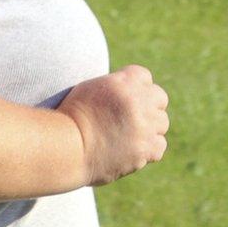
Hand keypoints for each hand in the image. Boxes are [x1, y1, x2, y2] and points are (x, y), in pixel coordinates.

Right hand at [59, 65, 170, 187]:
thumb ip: (115, 86)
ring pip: (162, 123)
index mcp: (123, 81)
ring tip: (128, 136)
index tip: (123, 99)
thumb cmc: (70, 118)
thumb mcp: (90, 89)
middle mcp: (138, 101)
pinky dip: (148, 149)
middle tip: (130, 118)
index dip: (134, 88)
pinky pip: (159, 146)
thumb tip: (131, 89)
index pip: (144, 77)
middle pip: (159, 98)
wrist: (65, 149)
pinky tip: (131, 150)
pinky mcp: (145, 149)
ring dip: (149, 128)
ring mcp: (144, 126)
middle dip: (147, 106)